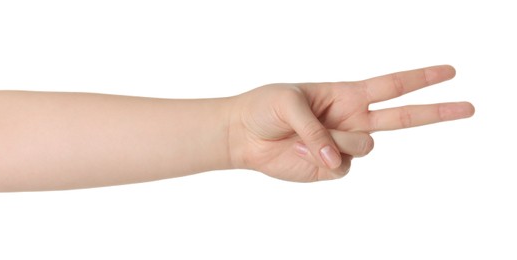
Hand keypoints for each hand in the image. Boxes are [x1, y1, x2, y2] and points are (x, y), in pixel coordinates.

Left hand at [228, 65, 474, 181]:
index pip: (391, 86)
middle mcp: (350, 120)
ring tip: (306, 138)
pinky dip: (321, 161)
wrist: (243, 136)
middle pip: (403, 118)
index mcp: (345, 95)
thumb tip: (336, 160)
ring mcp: (342, 146)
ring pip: (364, 148)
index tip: (448, 72)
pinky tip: (300, 153)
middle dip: (437, 112)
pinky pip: (342, 169)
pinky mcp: (330, 169)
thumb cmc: (265, 108)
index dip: (420, 78)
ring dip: (338, 142)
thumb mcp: (288, 102)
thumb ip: (318, 128)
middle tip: (470, 107)